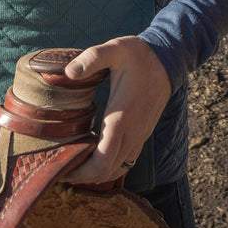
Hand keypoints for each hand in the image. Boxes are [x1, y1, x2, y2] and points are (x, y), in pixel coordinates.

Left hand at [60, 36, 170, 185]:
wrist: (168, 60)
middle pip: (107, 172)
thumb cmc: (139, 55)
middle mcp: (132, 133)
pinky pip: (126, 161)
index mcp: (121, 118)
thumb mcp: (115, 50)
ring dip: (96, 174)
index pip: (102, 161)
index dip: (81, 172)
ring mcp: (139, 136)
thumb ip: (92, 58)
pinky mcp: (142, 135)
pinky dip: (109, 167)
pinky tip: (94, 158)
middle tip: (59, 171)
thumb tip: (69, 72)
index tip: (60, 170)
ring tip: (73, 168)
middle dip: (83, 177)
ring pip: (118, 169)